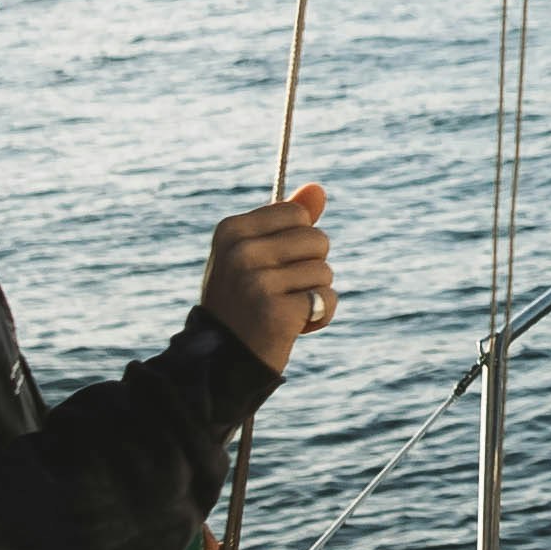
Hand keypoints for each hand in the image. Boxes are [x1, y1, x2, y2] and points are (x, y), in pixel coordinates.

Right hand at [202, 188, 340, 373]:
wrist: (222, 361)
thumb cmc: (243, 302)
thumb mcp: (254, 254)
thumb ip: (285, 221)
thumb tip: (318, 188)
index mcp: (231, 230)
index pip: (297, 213)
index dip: (298, 242)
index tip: (273, 265)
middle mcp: (241, 252)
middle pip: (317, 239)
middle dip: (310, 267)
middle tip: (279, 291)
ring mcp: (257, 281)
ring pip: (325, 270)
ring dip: (314, 294)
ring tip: (283, 309)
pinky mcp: (277, 311)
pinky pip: (327, 298)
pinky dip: (320, 315)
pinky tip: (293, 327)